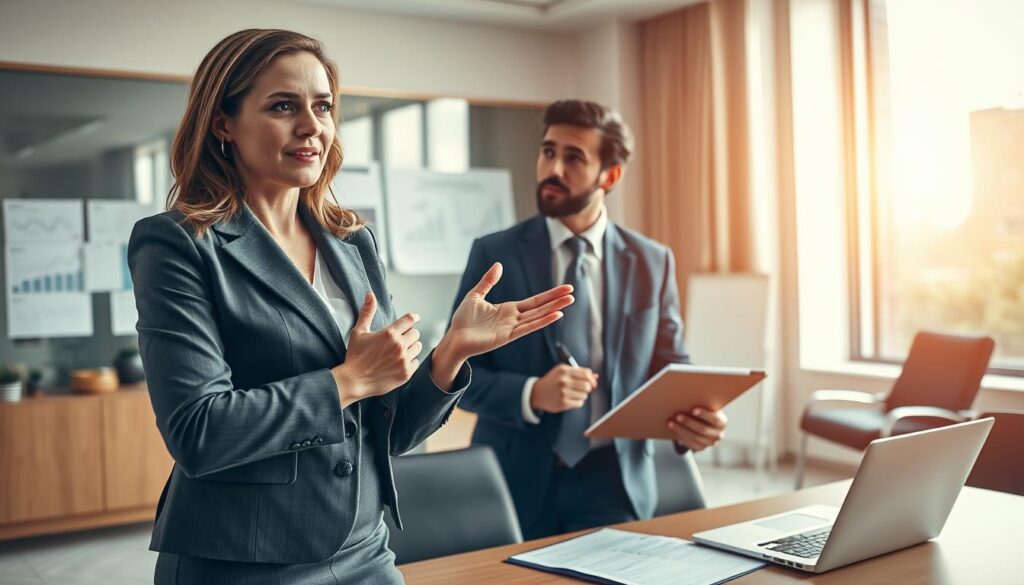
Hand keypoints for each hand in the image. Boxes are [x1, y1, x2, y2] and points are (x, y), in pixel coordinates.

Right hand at [332, 292, 421, 407]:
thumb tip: (370, 294)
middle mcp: (399, 346)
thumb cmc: (355, 356)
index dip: (413, 318)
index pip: (409, 320)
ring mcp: (403, 360)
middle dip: (409, 334)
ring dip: (411, 347)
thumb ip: (367, 312)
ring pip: (418, 347)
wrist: (353, 381)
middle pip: (416, 333)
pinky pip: (416, 362)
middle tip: (400, 339)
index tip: (415, 318)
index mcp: (389, 333)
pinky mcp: (406, 373)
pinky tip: (399, 362)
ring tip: (400, 350)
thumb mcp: (359, 332)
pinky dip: (410, 361)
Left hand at [441, 262, 573, 359]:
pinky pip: (527, 328)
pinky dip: (542, 321)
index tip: (565, 288)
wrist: (454, 337)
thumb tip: (499, 265)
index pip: (535, 301)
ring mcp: (512, 328)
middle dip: (556, 300)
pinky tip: (555, 315)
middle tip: (573, 292)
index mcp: (509, 309)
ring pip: (537, 316)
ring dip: (554, 309)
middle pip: (540, 308)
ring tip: (569, 301)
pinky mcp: (507, 336)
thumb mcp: (476, 295)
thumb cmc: (463, 320)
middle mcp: (514, 319)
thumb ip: (488, 281)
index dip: (549, 295)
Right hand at [530, 364, 598, 413]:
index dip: (592, 379)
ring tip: (573, 394)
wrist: (537, 393)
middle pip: (587, 386)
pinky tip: (570, 399)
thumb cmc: (552, 381)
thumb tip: (596, 376)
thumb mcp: (563, 372)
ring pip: (584, 395)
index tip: (593, 383)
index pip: (586, 374)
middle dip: (587, 388)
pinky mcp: (563, 403)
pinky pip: (579, 403)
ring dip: (581, 395)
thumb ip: (579, 372)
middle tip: (582, 389)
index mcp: (564, 370)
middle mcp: (564, 381)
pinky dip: (577, 402)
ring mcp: (563, 392)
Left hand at [666, 408, 727, 451]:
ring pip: (696, 438)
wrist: (704, 422)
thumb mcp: (706, 406)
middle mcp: (718, 434)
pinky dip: (683, 439)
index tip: (693, 410)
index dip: (705, 415)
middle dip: (689, 423)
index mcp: (722, 422)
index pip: (715, 419)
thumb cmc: (704, 410)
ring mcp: (710, 443)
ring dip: (682, 431)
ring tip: (671, 423)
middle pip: (703, 430)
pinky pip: (692, 445)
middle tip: (677, 416)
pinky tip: (675, 434)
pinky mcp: (702, 448)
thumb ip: (702, 403)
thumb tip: (687, 395)